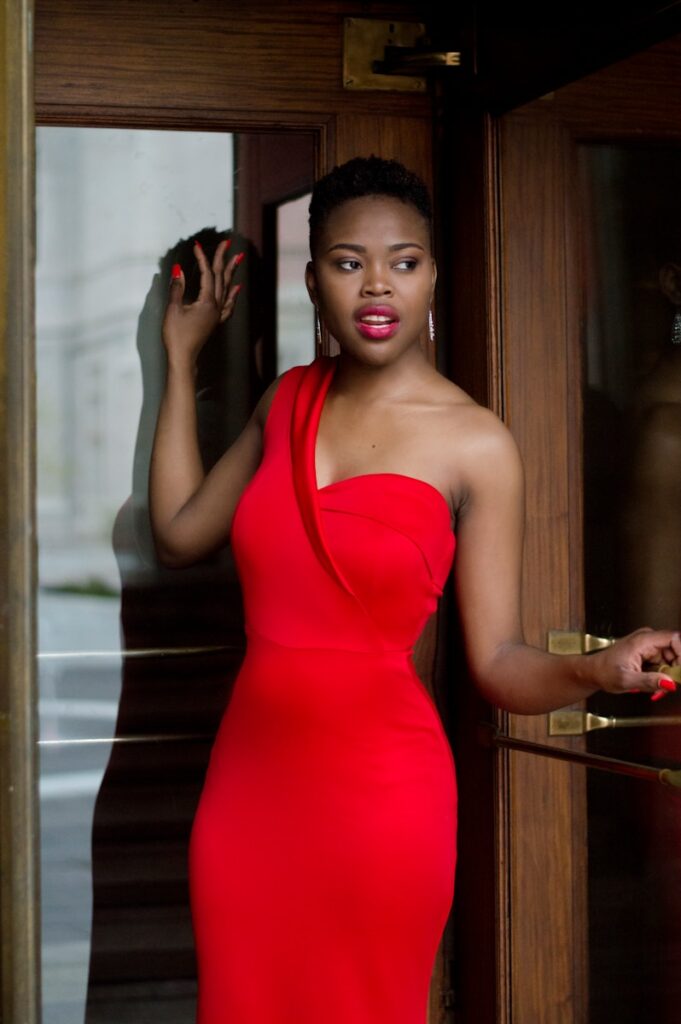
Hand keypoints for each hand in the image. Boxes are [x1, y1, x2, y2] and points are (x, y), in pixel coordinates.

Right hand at [162, 238, 242, 364]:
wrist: (183, 357)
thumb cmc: (176, 335)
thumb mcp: (173, 309)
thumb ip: (177, 288)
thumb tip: (178, 269)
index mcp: (207, 302)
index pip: (206, 274)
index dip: (202, 258)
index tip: (197, 245)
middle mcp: (216, 307)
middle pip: (220, 278)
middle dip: (222, 259)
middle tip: (227, 242)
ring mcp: (217, 314)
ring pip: (227, 288)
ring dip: (231, 272)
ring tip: (237, 258)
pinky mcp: (215, 321)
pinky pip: (228, 304)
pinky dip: (233, 294)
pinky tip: (237, 287)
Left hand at [591, 627, 680, 698]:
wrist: (593, 672)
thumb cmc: (604, 672)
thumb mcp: (626, 680)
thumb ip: (649, 681)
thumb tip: (670, 683)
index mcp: (643, 640)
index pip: (674, 638)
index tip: (679, 671)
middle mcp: (648, 639)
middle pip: (676, 650)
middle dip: (675, 670)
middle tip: (668, 685)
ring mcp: (649, 646)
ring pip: (672, 659)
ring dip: (668, 675)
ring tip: (657, 688)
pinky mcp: (649, 654)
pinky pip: (665, 663)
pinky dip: (662, 675)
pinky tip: (653, 683)